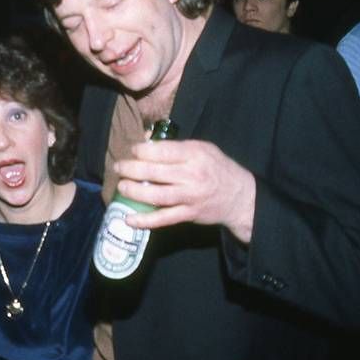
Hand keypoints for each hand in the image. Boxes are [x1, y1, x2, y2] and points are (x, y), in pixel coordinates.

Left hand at [114, 140, 255, 242]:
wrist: (241, 197)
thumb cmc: (217, 168)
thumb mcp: (203, 148)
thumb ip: (175, 146)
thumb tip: (145, 139)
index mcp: (195, 155)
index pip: (163, 151)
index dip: (142, 150)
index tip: (132, 150)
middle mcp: (192, 175)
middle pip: (155, 172)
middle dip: (132, 169)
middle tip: (118, 167)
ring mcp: (190, 197)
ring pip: (157, 195)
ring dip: (135, 192)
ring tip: (121, 186)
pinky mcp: (189, 214)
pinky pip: (164, 218)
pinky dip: (145, 220)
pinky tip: (129, 219)